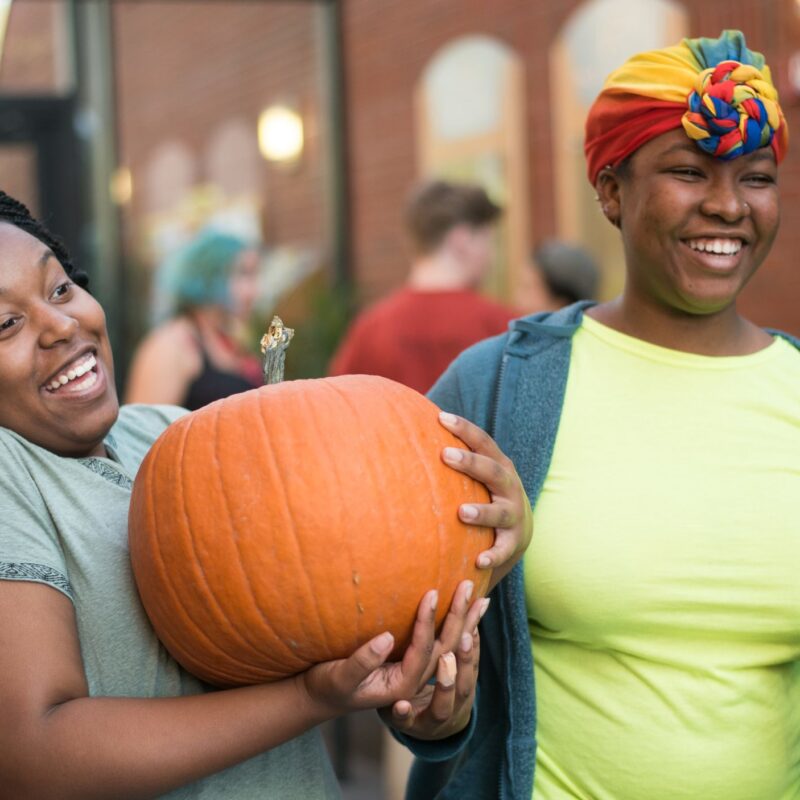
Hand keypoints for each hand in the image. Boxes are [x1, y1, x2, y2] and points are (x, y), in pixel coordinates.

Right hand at [298, 579, 480, 718]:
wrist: (325, 697)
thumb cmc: (329, 685)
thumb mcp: (341, 676)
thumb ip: (363, 661)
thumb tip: (387, 638)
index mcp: (400, 685)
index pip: (422, 650)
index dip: (428, 621)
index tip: (433, 592)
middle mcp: (414, 681)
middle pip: (445, 648)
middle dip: (459, 616)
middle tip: (469, 585)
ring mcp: (416, 673)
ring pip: (449, 648)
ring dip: (466, 622)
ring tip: (481, 598)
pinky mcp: (413, 664)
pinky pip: (442, 646)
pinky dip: (458, 628)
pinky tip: (466, 611)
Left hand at [439, 411, 532, 585]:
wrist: (519, 528)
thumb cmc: (485, 492)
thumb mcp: (478, 472)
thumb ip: (455, 454)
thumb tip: (412, 424)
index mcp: (498, 465)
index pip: (483, 442)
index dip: (464, 429)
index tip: (441, 418)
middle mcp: (508, 486)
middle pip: (493, 471)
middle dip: (471, 463)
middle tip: (446, 455)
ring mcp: (513, 514)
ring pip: (500, 512)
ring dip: (482, 512)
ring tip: (462, 513)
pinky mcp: (513, 542)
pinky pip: (504, 550)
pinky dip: (494, 556)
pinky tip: (478, 561)